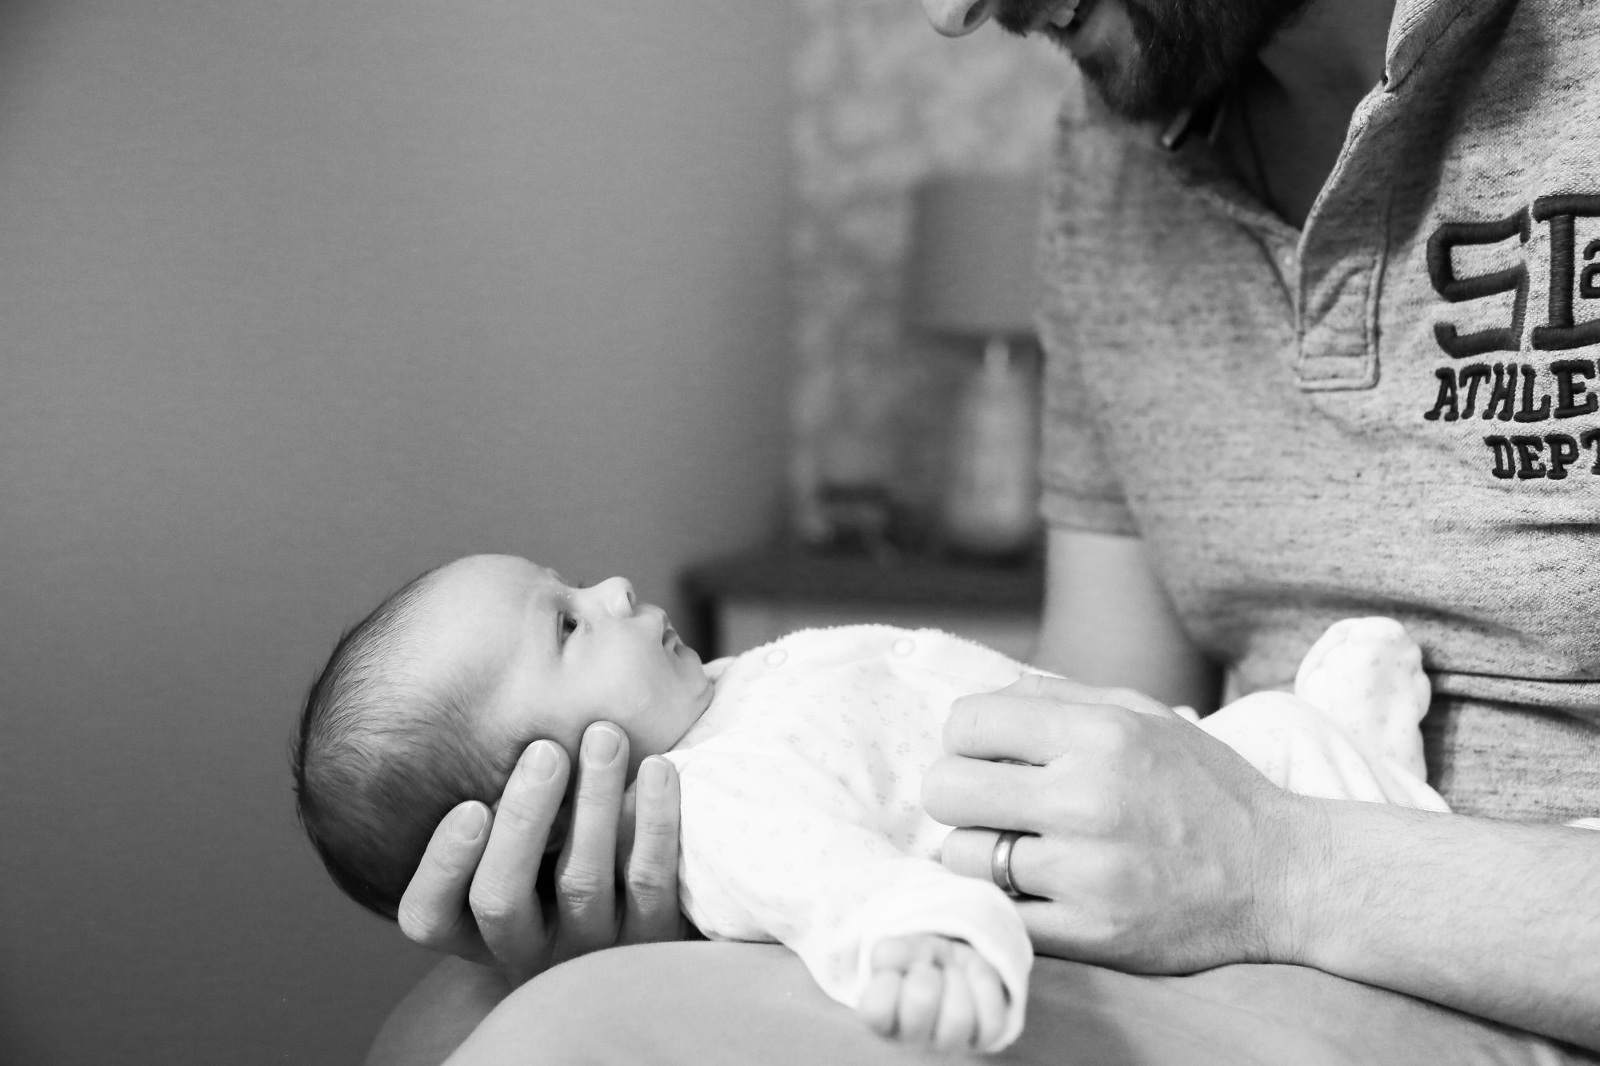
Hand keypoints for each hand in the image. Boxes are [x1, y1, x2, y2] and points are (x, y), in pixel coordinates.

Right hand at [396, 722, 685, 987]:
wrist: (641, 915)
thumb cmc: (553, 855)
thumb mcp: (509, 844)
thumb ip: (490, 800)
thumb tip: (478, 688)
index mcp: (473, 930)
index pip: (430, 916)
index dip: (443, 865)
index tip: (469, 806)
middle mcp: (524, 949)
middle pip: (502, 897)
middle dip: (523, 818)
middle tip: (545, 750)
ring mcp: (588, 950)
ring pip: (582, 883)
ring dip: (593, 804)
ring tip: (605, 736)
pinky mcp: (651, 940)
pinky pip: (650, 882)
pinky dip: (652, 822)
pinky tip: (658, 769)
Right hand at [859, 934, 1008, 1051]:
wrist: (953, 963)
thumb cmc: (918, 960)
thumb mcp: (902, 949)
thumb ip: (891, 952)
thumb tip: (887, 957)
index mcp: (884, 1020)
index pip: (876, 1010)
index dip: (888, 979)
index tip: (895, 970)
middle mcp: (913, 1038)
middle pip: (920, 1005)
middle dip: (926, 972)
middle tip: (927, 968)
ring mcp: (949, 1042)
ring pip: (958, 1018)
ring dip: (956, 979)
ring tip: (950, 972)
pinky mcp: (982, 1039)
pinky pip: (991, 1021)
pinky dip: (984, 985)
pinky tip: (972, 978)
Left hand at [923, 675, 1308, 974]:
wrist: (1282, 875)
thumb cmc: (1205, 788)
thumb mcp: (1143, 715)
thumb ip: (1056, 697)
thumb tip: (977, 703)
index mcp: (1101, 736)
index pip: (967, 723)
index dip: (965, 738)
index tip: (987, 755)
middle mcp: (1088, 799)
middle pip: (946, 789)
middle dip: (957, 793)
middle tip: (988, 803)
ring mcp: (1086, 873)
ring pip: (961, 856)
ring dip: (978, 852)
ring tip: (1016, 848)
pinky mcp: (1090, 934)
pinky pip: (997, 912)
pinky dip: (1001, 901)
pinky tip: (1031, 888)